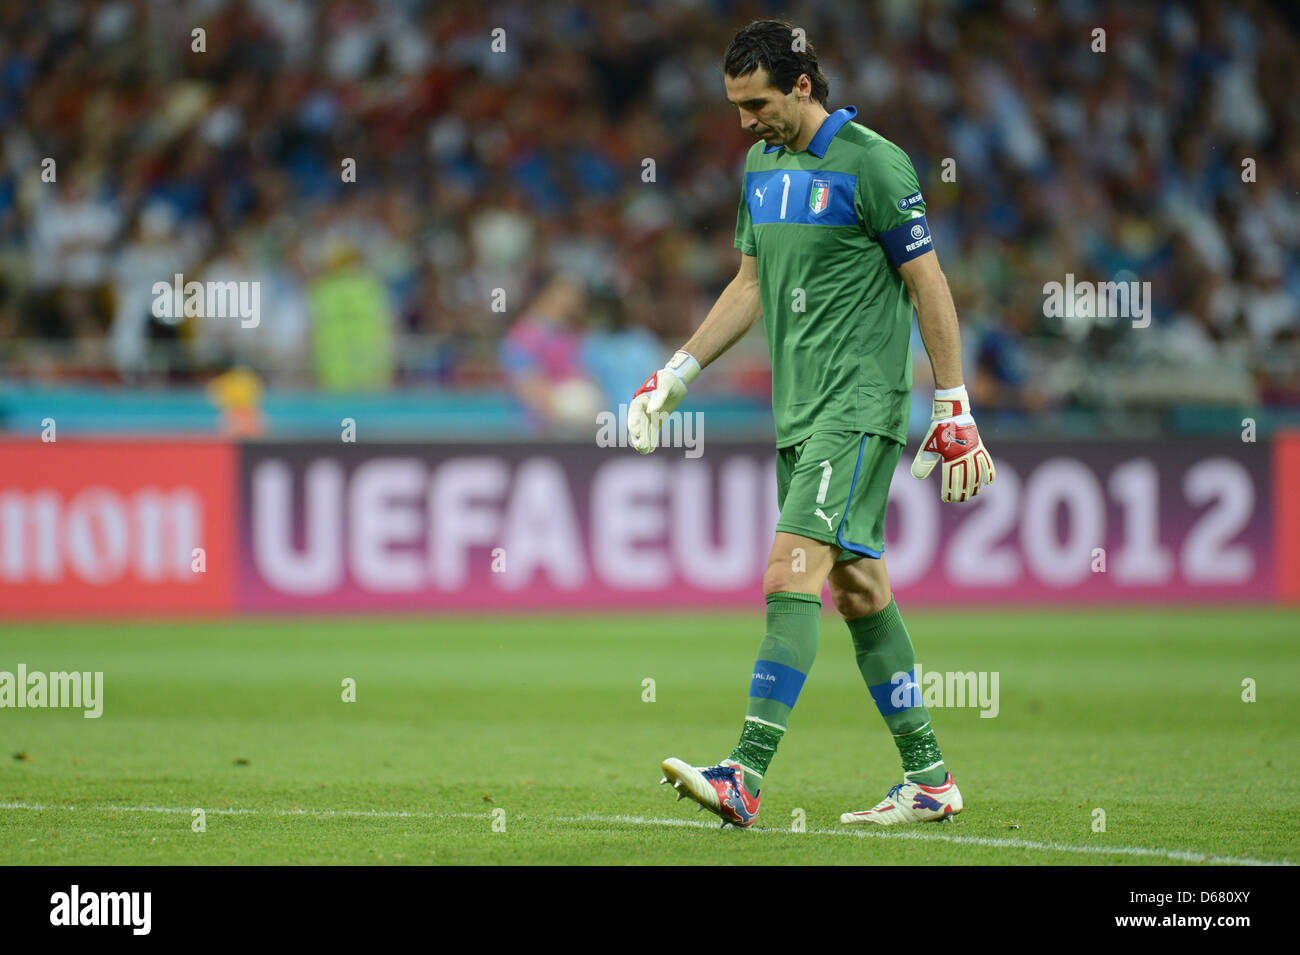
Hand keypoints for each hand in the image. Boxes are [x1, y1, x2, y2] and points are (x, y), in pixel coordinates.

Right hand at [627, 350, 699, 453]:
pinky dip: (652, 439)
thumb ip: (659, 398)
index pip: (635, 413)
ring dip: (644, 440)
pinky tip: (650, 449)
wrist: (676, 379)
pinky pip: (653, 430)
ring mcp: (649, 414)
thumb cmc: (669, 379)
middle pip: (638, 424)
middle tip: (639, 446)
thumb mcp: (665, 385)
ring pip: (644, 429)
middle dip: (638, 435)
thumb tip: (651, 411)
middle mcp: (643, 408)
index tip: (636, 432)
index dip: (634, 422)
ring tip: (644, 451)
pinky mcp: (657, 419)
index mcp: (641, 399)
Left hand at [911, 386, 995, 501]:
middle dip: (962, 492)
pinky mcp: (980, 447)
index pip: (951, 480)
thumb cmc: (939, 431)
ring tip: (972, 494)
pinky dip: (989, 473)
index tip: (947, 499)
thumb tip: (916, 476)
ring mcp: (974, 453)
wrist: (952, 413)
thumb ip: (924, 462)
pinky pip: (988, 462)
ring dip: (975, 486)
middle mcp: (965, 457)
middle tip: (959, 500)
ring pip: (977, 474)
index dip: (949, 491)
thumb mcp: (929, 446)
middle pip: (965, 480)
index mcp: (952, 458)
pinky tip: (988, 483)